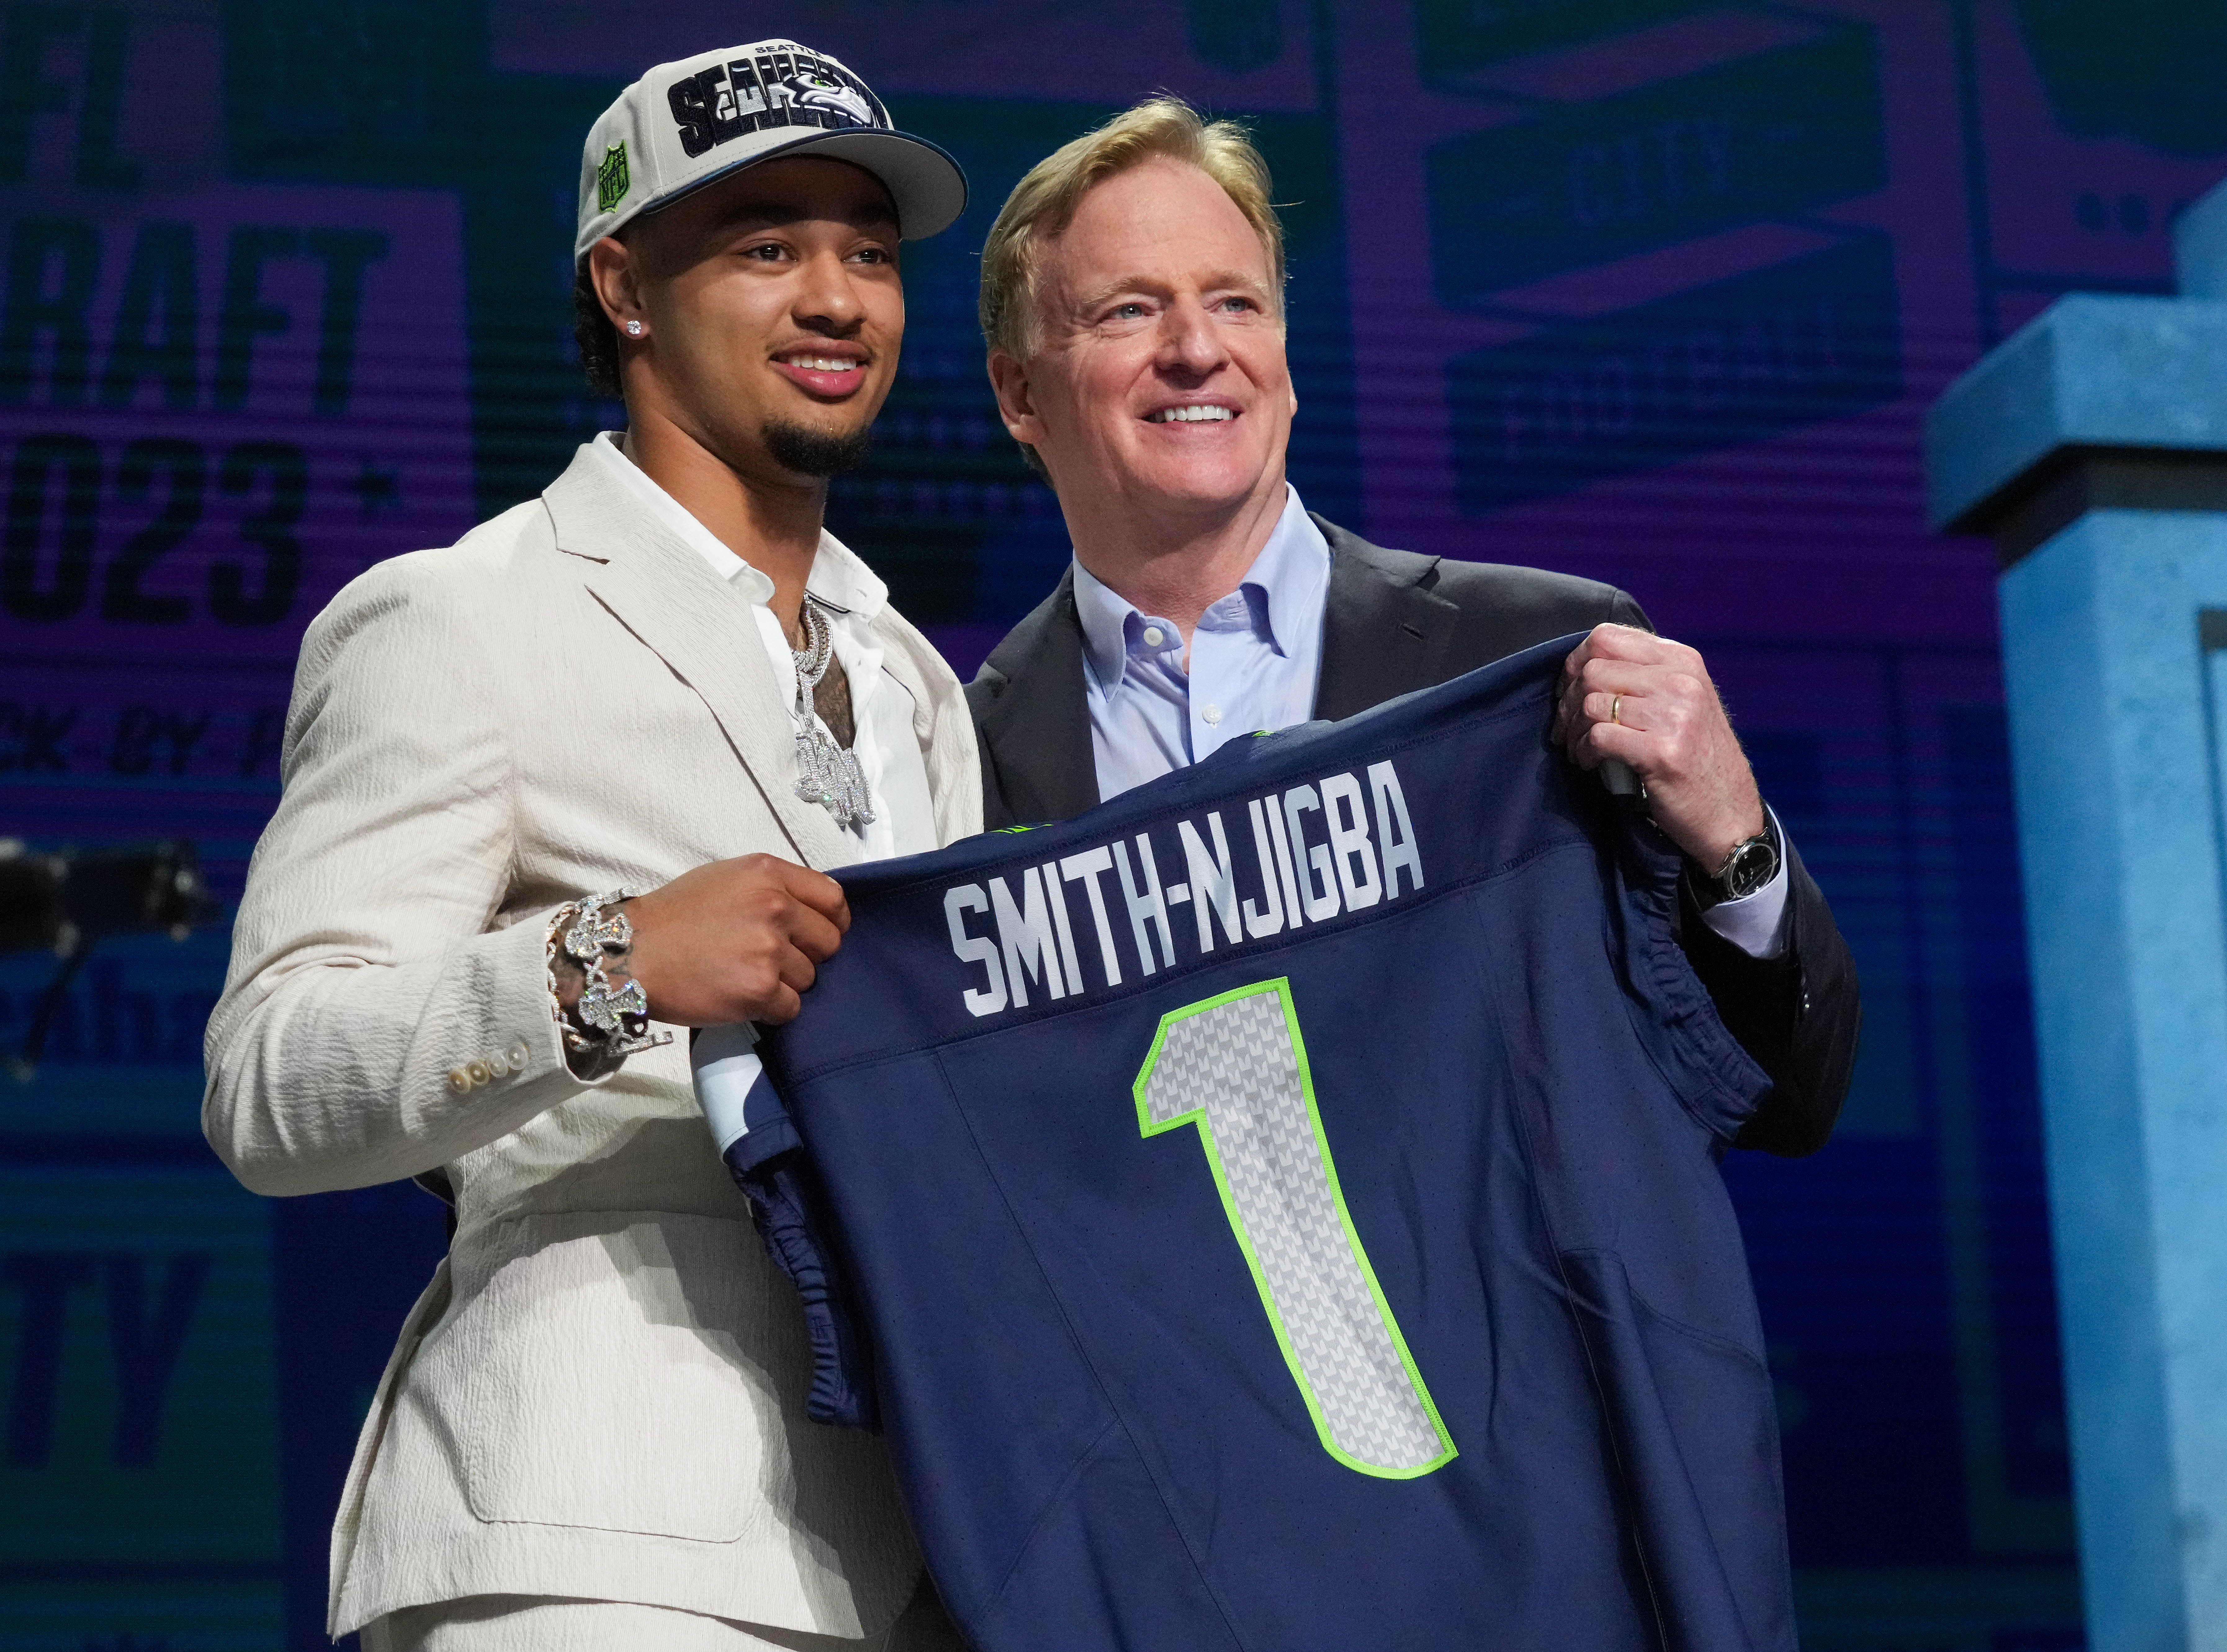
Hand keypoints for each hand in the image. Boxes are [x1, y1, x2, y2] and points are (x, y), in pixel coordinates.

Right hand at [622, 854, 849, 1025]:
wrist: (631, 953)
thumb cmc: (673, 917)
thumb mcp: (726, 879)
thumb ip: (771, 888)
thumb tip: (806, 912)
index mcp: (768, 874)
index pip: (833, 900)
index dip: (832, 923)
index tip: (818, 935)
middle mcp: (775, 906)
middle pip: (829, 943)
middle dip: (808, 956)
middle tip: (774, 962)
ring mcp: (768, 949)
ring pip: (809, 978)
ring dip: (785, 984)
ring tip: (745, 977)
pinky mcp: (759, 989)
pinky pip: (791, 1008)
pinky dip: (772, 1010)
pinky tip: (743, 999)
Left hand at [1552, 623, 1764, 870]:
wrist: (1730, 814)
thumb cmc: (1697, 759)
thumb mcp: (1682, 702)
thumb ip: (1643, 677)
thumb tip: (1582, 666)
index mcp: (1682, 661)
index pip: (1608, 637)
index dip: (1576, 662)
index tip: (1568, 690)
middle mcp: (1681, 681)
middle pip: (1593, 670)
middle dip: (1568, 701)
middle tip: (1565, 728)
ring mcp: (1674, 715)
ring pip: (1591, 703)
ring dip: (1572, 730)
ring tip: (1577, 748)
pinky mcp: (1661, 751)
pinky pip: (1598, 736)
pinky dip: (1584, 752)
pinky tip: (1590, 763)